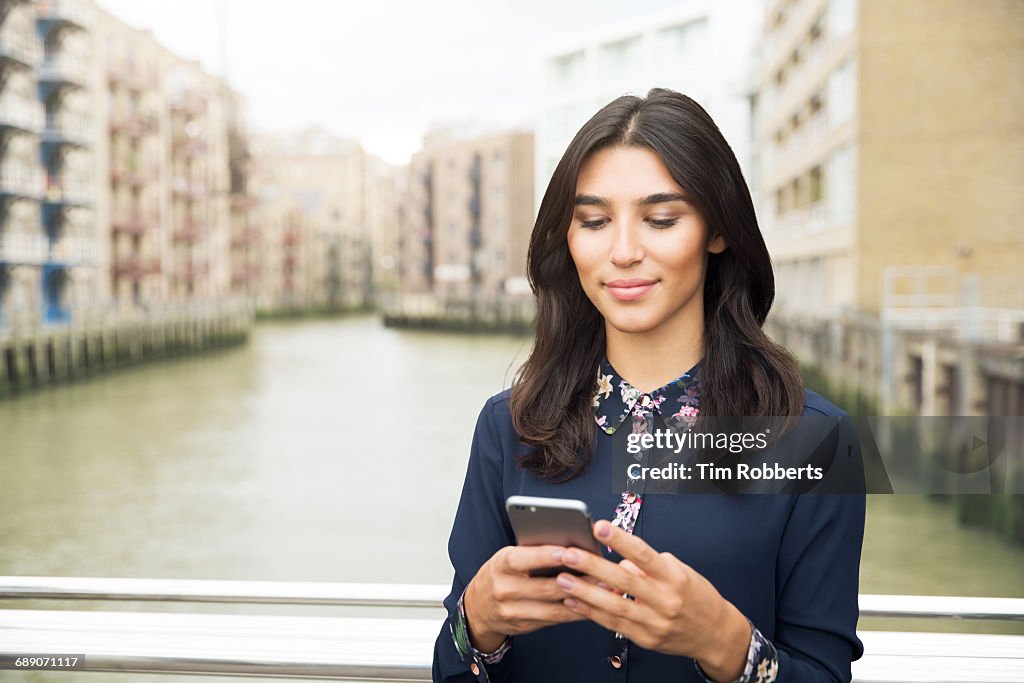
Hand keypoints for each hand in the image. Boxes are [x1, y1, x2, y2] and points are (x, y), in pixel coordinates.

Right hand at [463, 544, 587, 652]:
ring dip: (582, 600)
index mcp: (500, 566)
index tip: (568, 551)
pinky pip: (555, 620)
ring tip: (603, 589)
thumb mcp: (507, 557)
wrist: (477, 608)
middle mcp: (504, 590)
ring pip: (554, 608)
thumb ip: (531, 553)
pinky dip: (575, 612)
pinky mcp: (525, 627)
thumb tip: (566, 545)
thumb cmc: (499, 574)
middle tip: (599, 572)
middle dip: (575, 580)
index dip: (546, 556)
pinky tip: (591, 605)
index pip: (522, 560)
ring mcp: (514, 612)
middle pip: (544, 587)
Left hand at [554, 520, 750, 680]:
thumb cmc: (696, 596)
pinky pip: (614, 624)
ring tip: (562, 578)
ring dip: (585, 591)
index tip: (598, 526)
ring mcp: (655, 622)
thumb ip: (648, 566)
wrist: (715, 634)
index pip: (644, 554)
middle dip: (592, 566)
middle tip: (568, 554)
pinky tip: (574, 600)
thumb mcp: (680, 572)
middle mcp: (665, 600)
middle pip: (624, 580)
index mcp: (674, 577)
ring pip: (614, 605)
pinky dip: (591, 612)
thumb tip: (618, 560)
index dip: (620, 540)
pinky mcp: (645, 639)